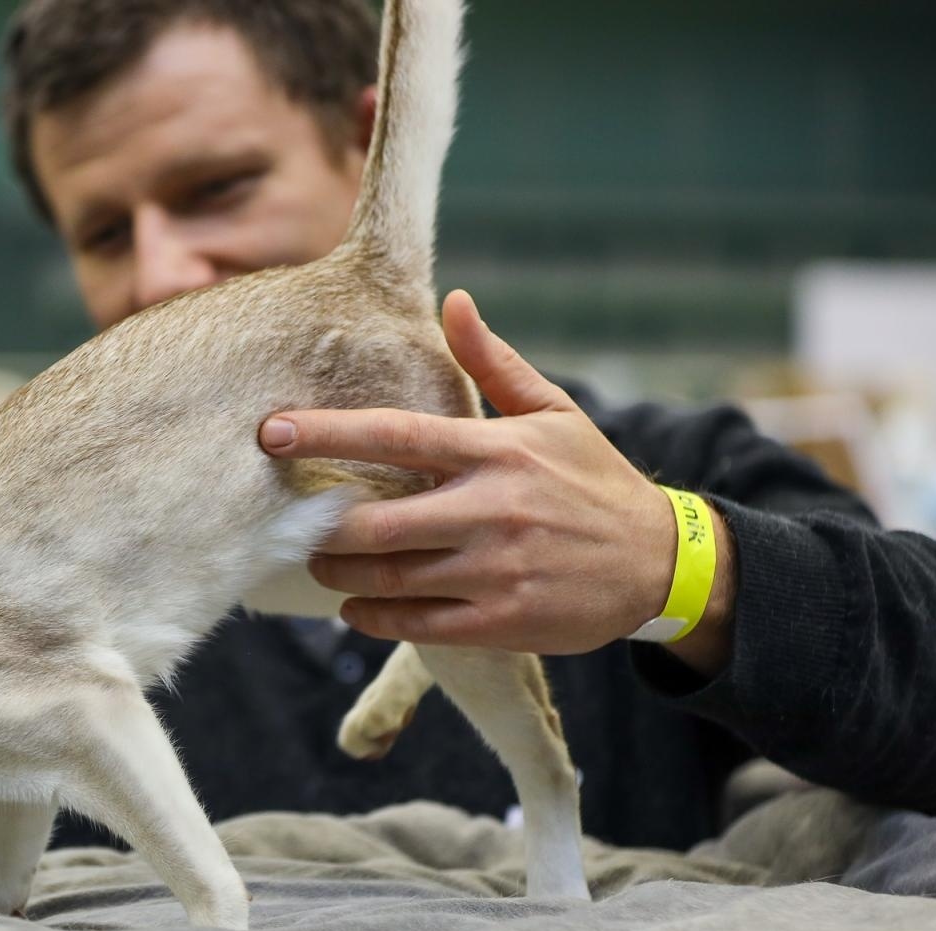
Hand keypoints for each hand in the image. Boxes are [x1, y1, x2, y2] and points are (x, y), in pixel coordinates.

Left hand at [259, 290, 733, 673]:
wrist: (662, 564)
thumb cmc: (594, 480)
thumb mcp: (553, 413)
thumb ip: (493, 362)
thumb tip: (452, 301)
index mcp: (495, 450)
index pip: (395, 435)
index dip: (328, 433)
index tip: (273, 432)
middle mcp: (491, 508)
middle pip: (377, 522)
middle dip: (323, 529)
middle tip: (297, 527)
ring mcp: (496, 569)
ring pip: (389, 577)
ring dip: (340, 575)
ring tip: (323, 565)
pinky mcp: (502, 621)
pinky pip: (416, 624)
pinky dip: (373, 618)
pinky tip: (356, 609)